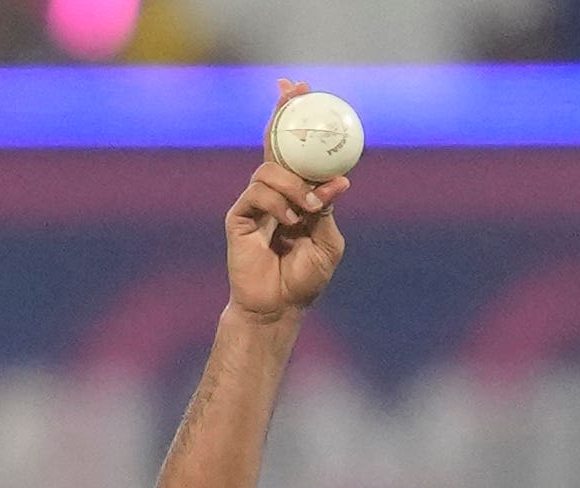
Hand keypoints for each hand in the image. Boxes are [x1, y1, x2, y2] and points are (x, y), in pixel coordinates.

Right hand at [225, 82, 348, 321]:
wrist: (278, 307)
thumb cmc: (303, 279)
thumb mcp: (327, 240)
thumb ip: (328, 207)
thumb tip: (340, 179)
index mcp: (296, 194)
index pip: (295, 149)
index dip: (295, 118)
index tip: (303, 88)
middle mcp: (274, 193)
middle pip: (273, 143)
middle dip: (281, 114)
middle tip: (292, 91)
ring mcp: (254, 203)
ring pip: (269, 169)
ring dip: (295, 186)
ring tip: (307, 211)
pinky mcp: (238, 217)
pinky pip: (257, 192)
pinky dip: (278, 203)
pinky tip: (289, 223)